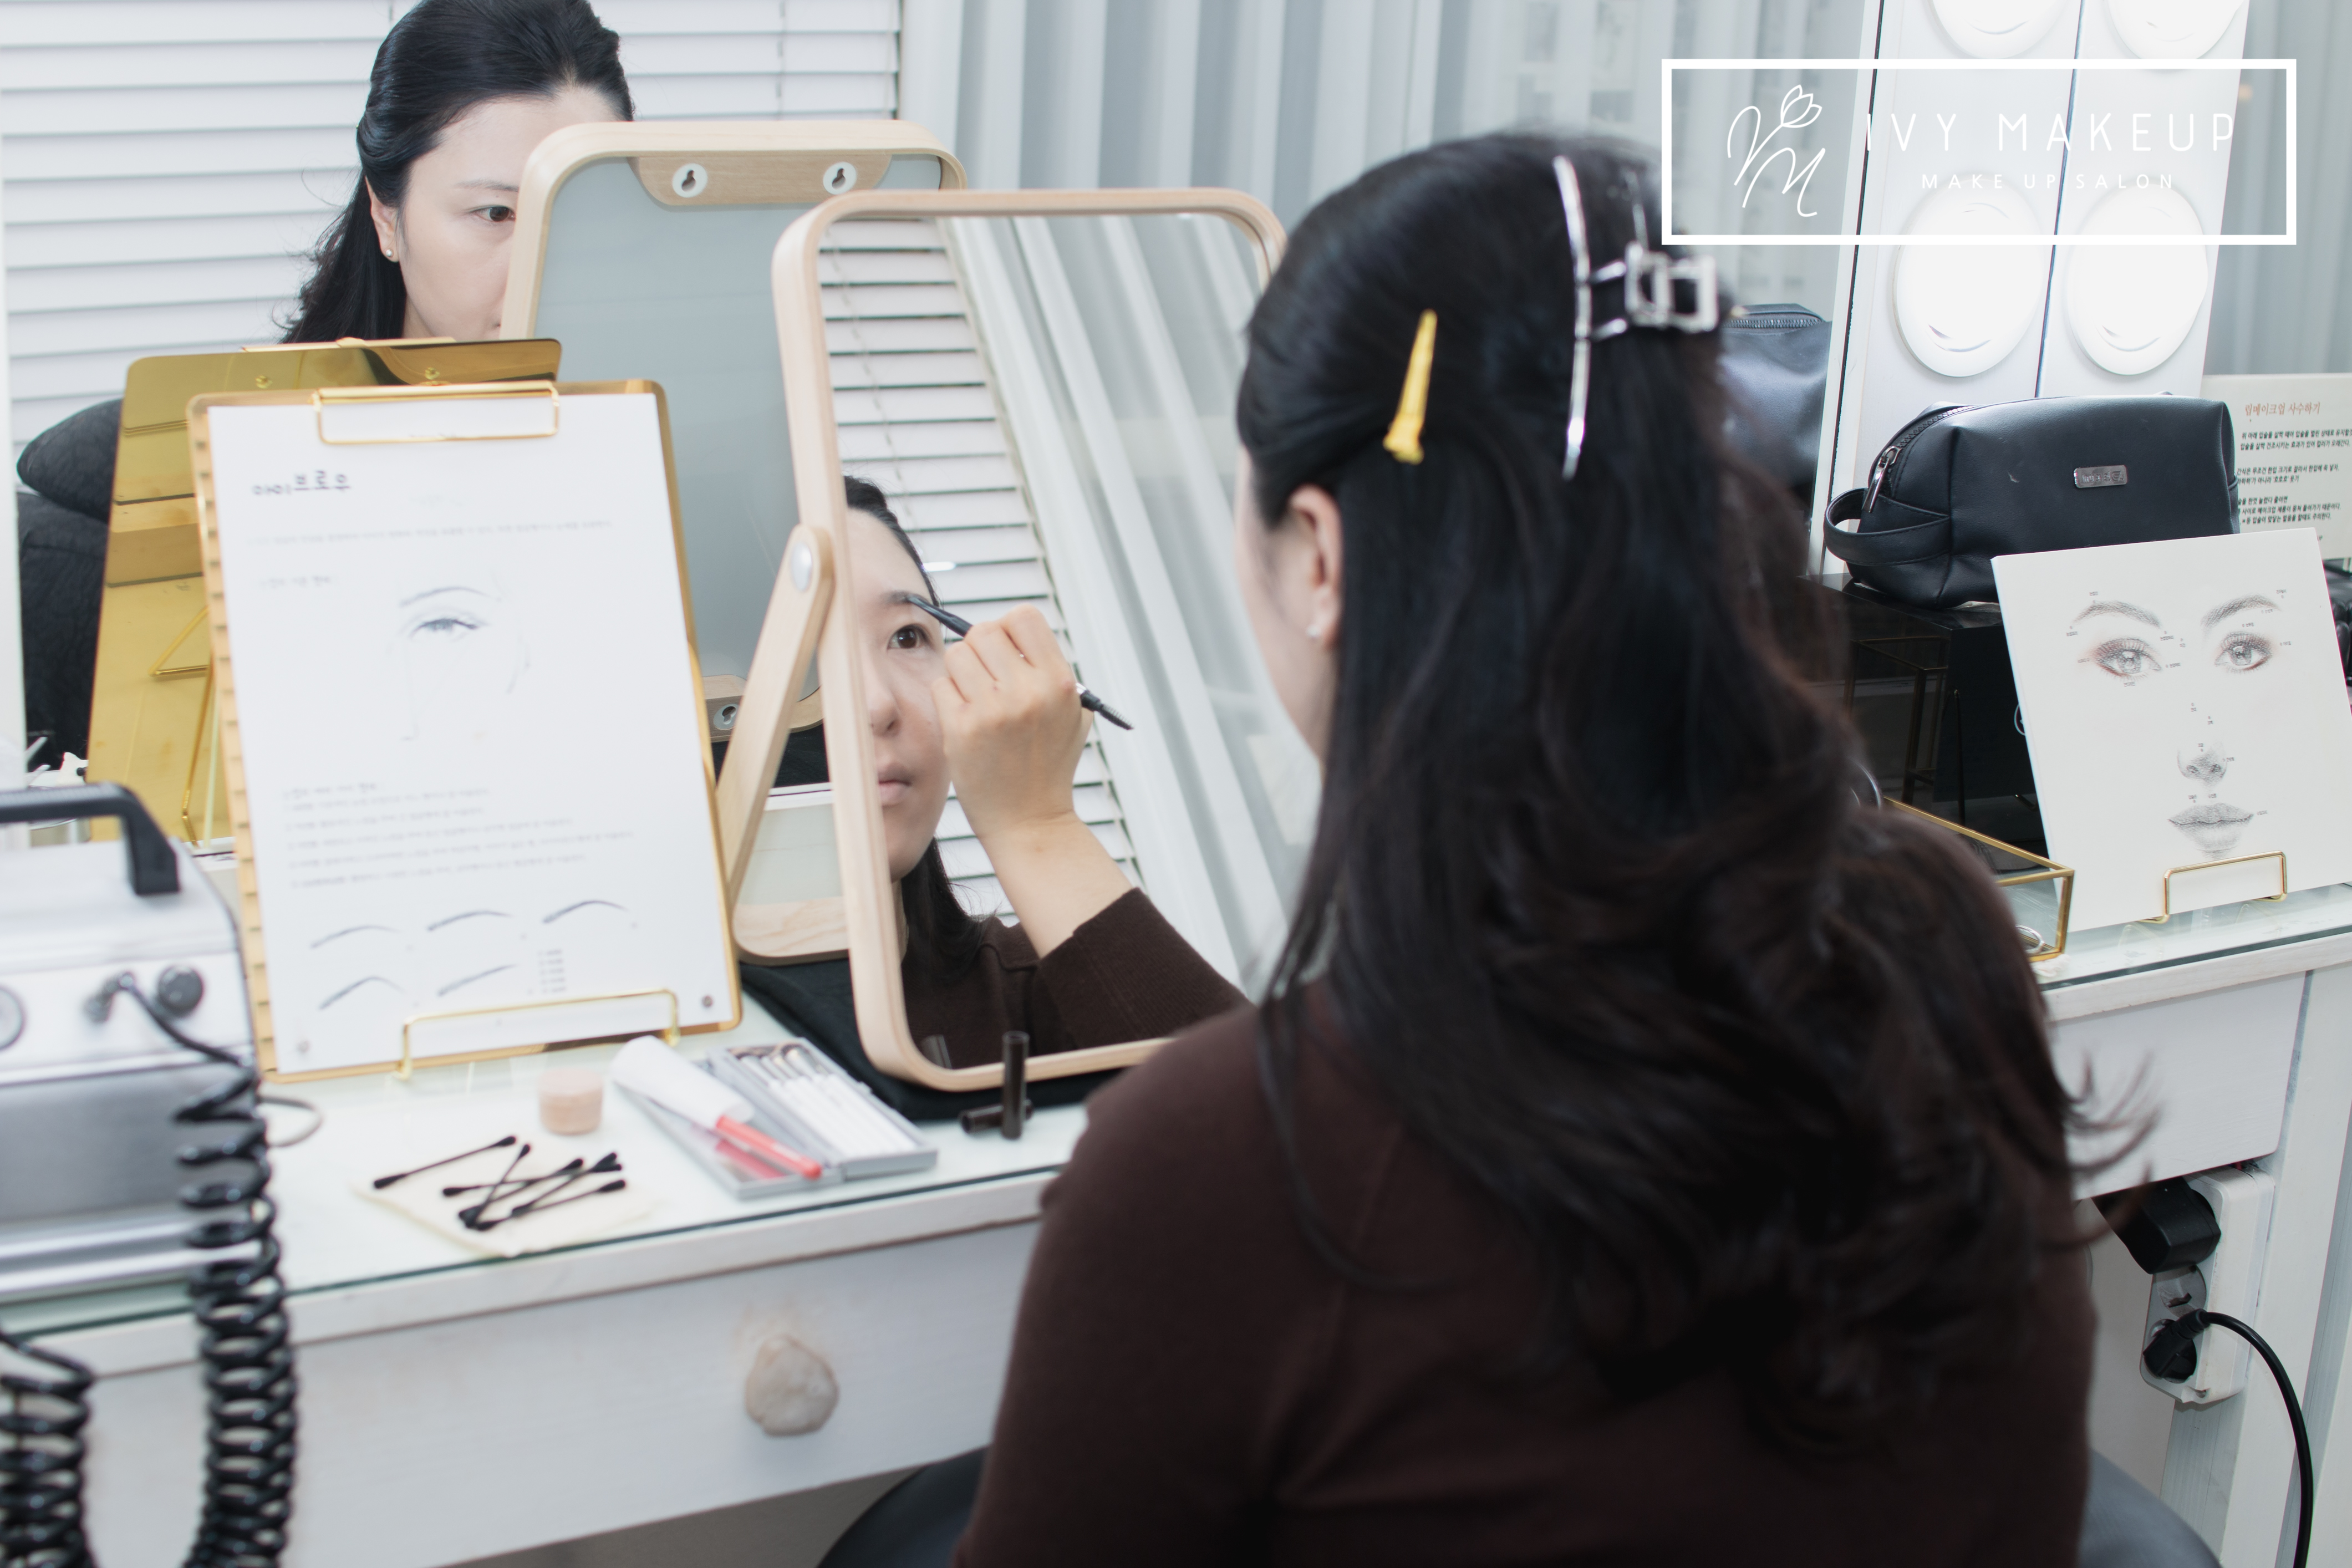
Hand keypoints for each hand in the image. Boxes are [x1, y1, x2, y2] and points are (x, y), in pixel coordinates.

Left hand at [932, 604, 1091, 843]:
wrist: (1031, 821)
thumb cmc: (1048, 766)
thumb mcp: (1071, 714)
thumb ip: (1048, 671)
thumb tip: (1010, 633)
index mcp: (1058, 682)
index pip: (1023, 617)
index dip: (1009, 629)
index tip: (1006, 651)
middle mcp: (1027, 692)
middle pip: (983, 632)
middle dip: (979, 652)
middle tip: (985, 679)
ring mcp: (992, 710)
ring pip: (956, 656)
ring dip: (960, 675)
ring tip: (976, 703)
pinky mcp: (961, 729)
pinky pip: (939, 686)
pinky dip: (948, 700)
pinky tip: (965, 723)